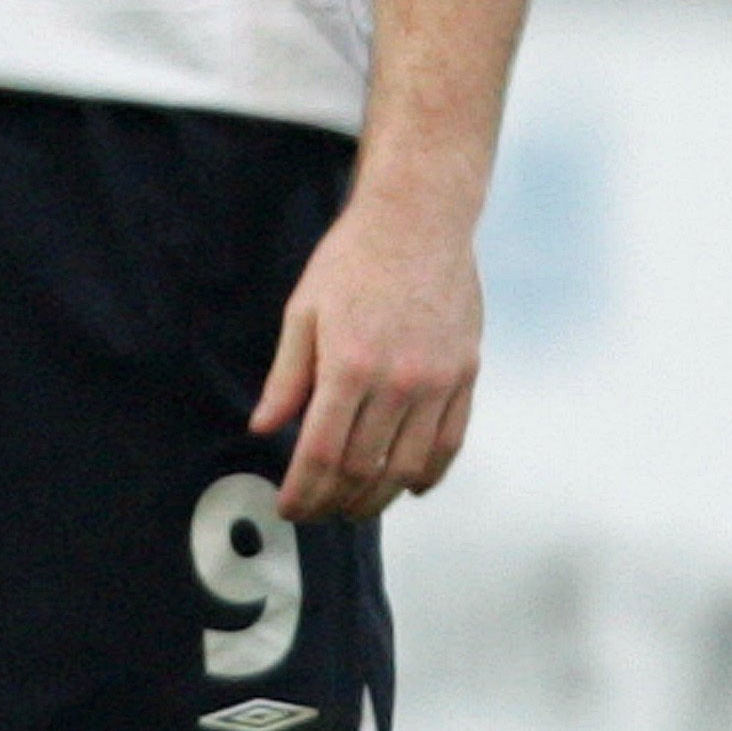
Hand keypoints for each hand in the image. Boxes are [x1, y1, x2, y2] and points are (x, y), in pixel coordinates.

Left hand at [253, 181, 481, 521]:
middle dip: (333, 503)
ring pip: (408, 468)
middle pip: (363, 470)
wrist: (420, 219)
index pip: (321, 454)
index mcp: (349, 365)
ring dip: (378, 498)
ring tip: (354, 506)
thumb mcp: (303, 312)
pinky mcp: (466, 375)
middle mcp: (398, 381)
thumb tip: (265, 429)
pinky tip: (408, 486)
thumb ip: (286, 378)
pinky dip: (428, 475)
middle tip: (316, 512)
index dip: (302, 493)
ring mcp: (438, 381)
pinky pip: (449, 443)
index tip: (288, 508)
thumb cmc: (354, 260)